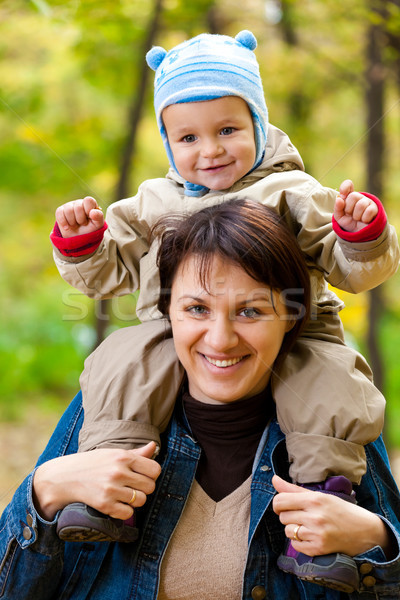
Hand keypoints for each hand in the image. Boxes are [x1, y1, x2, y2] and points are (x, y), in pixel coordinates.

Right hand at [33, 442, 160, 520]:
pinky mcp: (104, 504)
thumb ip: (136, 453)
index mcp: (123, 456)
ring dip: (135, 501)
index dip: (151, 475)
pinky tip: (116, 504)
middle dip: (144, 489)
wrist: (64, 477)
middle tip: (133, 487)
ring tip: (124, 495)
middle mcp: (119, 472)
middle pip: (150, 486)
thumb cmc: (92, 463)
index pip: (155, 469)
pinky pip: (128, 513)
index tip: (143, 476)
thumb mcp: (112, 453)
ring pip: (141, 501)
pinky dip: (124, 512)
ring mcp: (111, 489)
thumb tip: (154, 447)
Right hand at [55, 196, 103, 237]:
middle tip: (82, 223)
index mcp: (90, 204)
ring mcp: (69, 205)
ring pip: (68, 210)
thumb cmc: (89, 229)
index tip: (90, 218)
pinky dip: (64, 223)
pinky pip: (59, 213)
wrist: (77, 238)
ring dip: (73, 222)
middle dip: (81, 220)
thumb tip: (92, 212)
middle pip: (78, 207)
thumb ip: (99, 217)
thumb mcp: (97, 225)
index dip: (88, 210)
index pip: (88, 200)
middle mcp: (79, 203)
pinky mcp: (60, 210)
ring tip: (75, 225)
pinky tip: (67, 227)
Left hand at [272, 475, 389, 556]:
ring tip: (309, 526)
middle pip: (282, 517)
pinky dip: (300, 542)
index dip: (279, 504)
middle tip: (303, 516)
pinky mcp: (319, 549)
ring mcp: (316, 534)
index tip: (285, 505)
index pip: (280, 501)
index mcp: (314, 500)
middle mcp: (314, 516)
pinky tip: (312, 537)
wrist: (365, 531)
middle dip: (289, 516)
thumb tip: (274, 479)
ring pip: (288, 531)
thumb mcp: (320, 496)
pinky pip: (295, 545)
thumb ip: (294, 489)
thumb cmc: (341, 510)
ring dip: (294, 529)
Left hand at [334, 179, 377, 231]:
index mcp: (349, 197)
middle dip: (349, 208)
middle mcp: (359, 197)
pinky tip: (364, 220)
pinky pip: (369, 211)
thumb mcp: (339, 217)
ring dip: (356, 215)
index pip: (348, 185)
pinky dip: (364, 218)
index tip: (343, 194)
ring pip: (361, 204)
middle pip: (353, 196)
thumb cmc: (349, 223)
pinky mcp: (375, 208)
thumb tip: (339, 198)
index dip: (345, 187)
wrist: (359, 234)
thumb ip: (337, 208)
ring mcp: (368, 202)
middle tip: (350, 214)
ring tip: (357, 219)